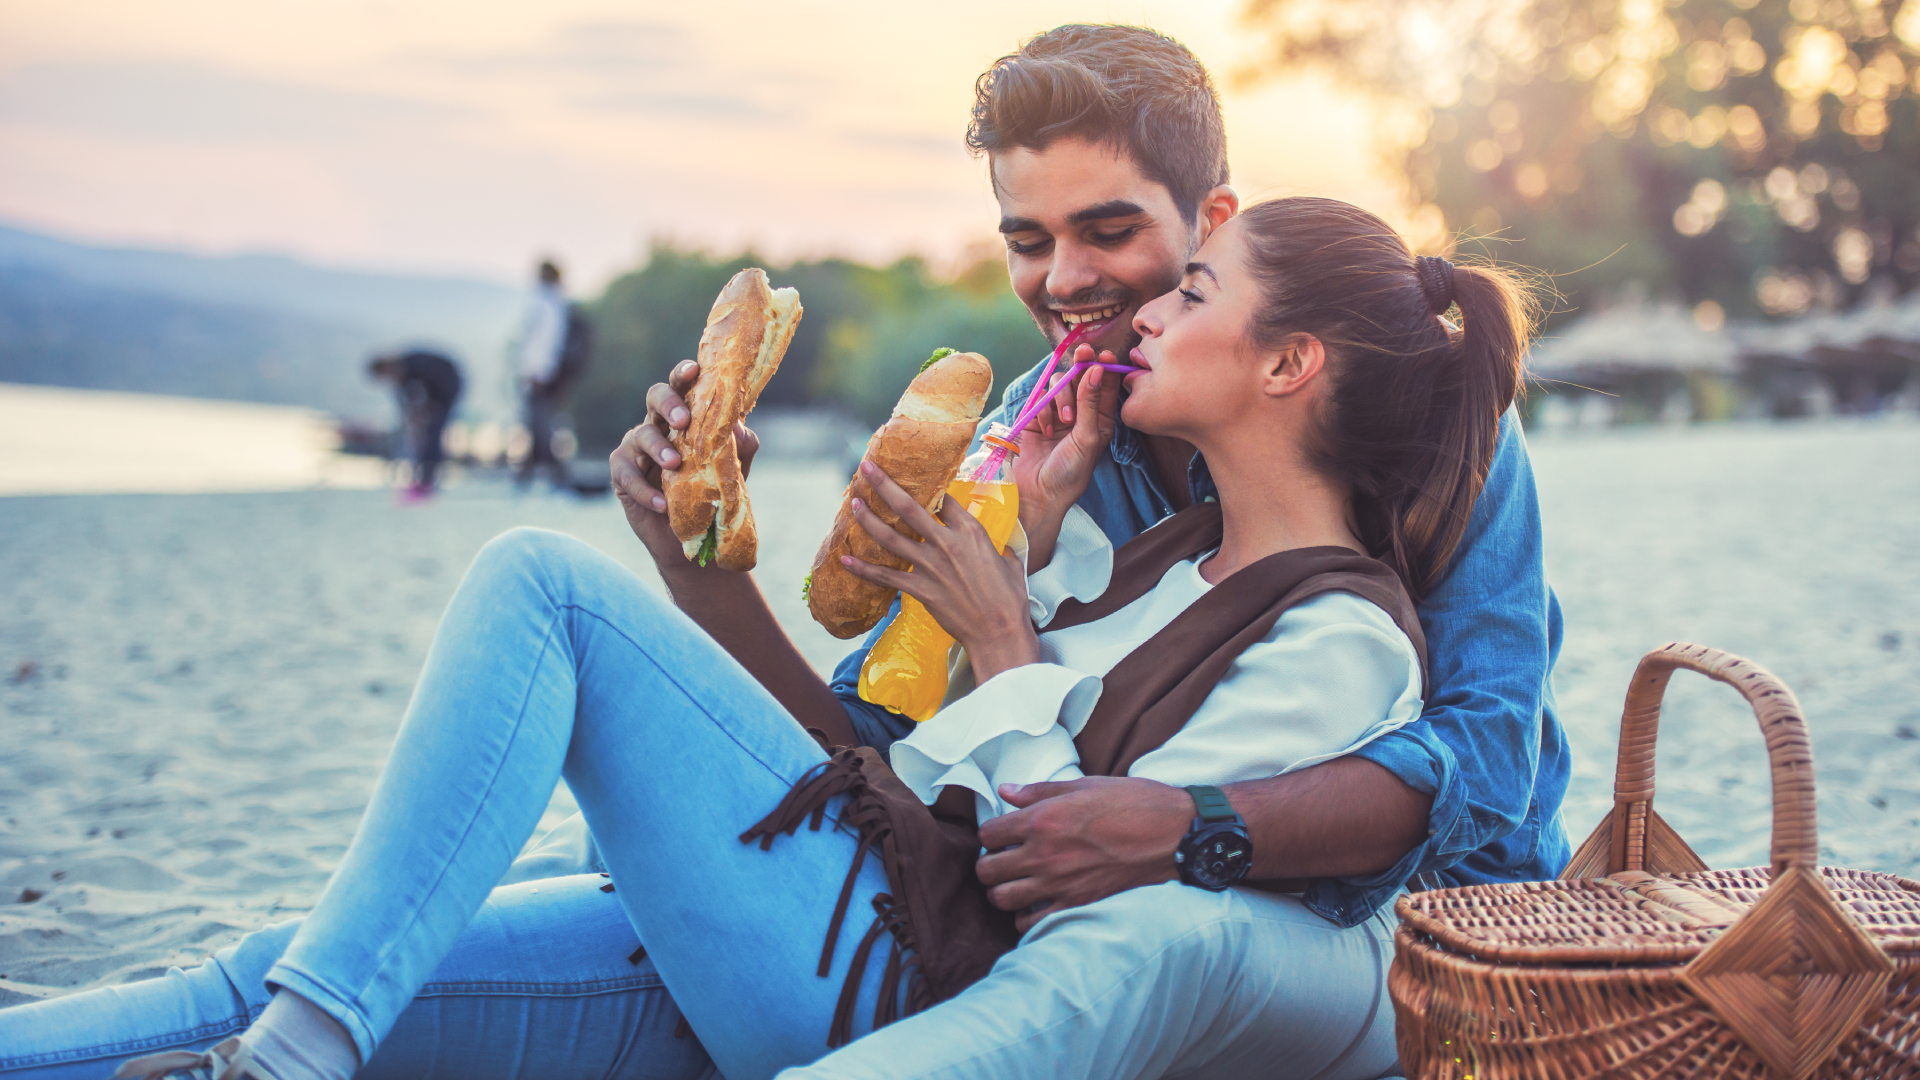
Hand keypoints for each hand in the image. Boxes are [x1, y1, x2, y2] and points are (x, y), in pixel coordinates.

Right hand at [609, 359, 758, 571]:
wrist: (691, 537)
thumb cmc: (710, 493)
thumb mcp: (733, 471)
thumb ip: (740, 446)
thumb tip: (736, 423)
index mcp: (684, 417)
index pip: (682, 387)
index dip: (684, 374)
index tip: (694, 369)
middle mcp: (658, 425)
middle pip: (654, 397)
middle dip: (668, 403)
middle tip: (683, 420)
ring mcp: (636, 448)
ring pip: (640, 434)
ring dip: (658, 447)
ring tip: (674, 464)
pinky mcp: (621, 474)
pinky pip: (626, 474)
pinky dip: (645, 489)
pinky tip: (662, 503)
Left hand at [838, 461, 1037, 681]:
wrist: (998, 631)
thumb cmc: (1009, 598)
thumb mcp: (1009, 561)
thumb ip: (996, 547)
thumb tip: (994, 547)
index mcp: (970, 531)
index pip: (943, 498)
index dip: (929, 485)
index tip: (914, 475)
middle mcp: (946, 543)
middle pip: (908, 507)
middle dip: (884, 484)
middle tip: (866, 467)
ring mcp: (930, 566)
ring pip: (890, 537)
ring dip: (868, 519)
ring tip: (854, 503)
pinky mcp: (919, 589)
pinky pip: (884, 576)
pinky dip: (862, 568)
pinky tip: (844, 558)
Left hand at [974, 776, 1189, 931]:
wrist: (1174, 835)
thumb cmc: (1133, 803)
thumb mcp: (1084, 785)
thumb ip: (1039, 791)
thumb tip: (1006, 791)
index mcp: (1042, 820)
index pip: (988, 834)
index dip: (992, 833)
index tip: (1004, 834)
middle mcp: (1044, 855)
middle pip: (987, 871)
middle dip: (991, 864)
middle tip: (1007, 859)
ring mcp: (1059, 885)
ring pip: (1002, 900)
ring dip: (1004, 891)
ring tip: (1019, 882)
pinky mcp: (1078, 906)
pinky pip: (1032, 925)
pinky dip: (1027, 917)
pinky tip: (1039, 903)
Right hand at [1013, 348, 1119, 568]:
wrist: (1038, 492)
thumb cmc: (1070, 471)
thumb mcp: (1087, 437)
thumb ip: (1091, 402)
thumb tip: (1097, 369)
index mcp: (1101, 420)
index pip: (1105, 386)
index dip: (1105, 368)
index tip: (1104, 355)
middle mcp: (1081, 414)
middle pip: (1081, 378)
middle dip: (1081, 366)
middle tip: (1082, 353)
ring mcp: (1057, 413)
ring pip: (1059, 385)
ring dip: (1061, 398)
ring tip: (1062, 420)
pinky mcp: (1036, 415)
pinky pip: (1040, 398)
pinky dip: (1042, 410)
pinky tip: (1044, 430)